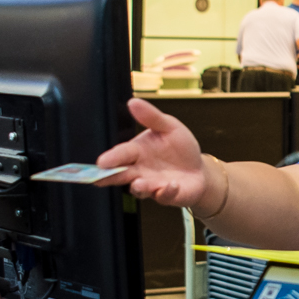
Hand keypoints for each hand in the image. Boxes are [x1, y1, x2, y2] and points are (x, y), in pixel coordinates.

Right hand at [94, 98, 209, 206]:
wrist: (198, 169)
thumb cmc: (180, 148)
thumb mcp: (169, 126)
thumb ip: (151, 117)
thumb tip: (133, 102)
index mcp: (137, 151)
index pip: (121, 154)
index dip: (111, 158)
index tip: (101, 163)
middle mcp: (140, 170)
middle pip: (121, 175)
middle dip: (110, 177)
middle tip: (100, 179)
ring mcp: (152, 185)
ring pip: (139, 189)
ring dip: (139, 187)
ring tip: (139, 183)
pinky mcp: (167, 195)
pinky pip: (164, 196)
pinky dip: (166, 192)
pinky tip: (171, 185)